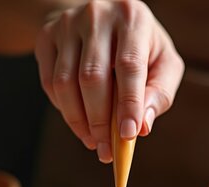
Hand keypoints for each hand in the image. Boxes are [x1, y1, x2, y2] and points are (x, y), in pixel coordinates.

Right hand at [35, 0, 183, 162]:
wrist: (99, 15)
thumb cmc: (137, 45)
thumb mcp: (161, 61)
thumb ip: (159, 92)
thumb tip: (143, 126)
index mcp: (132, 18)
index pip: (129, 66)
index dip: (128, 104)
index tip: (127, 136)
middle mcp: (97, 15)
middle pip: (92, 77)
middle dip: (99, 121)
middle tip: (106, 150)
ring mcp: (67, 24)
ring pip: (65, 83)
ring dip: (78, 121)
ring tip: (92, 141)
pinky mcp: (46, 37)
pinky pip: (50, 83)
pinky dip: (64, 109)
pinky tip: (79, 120)